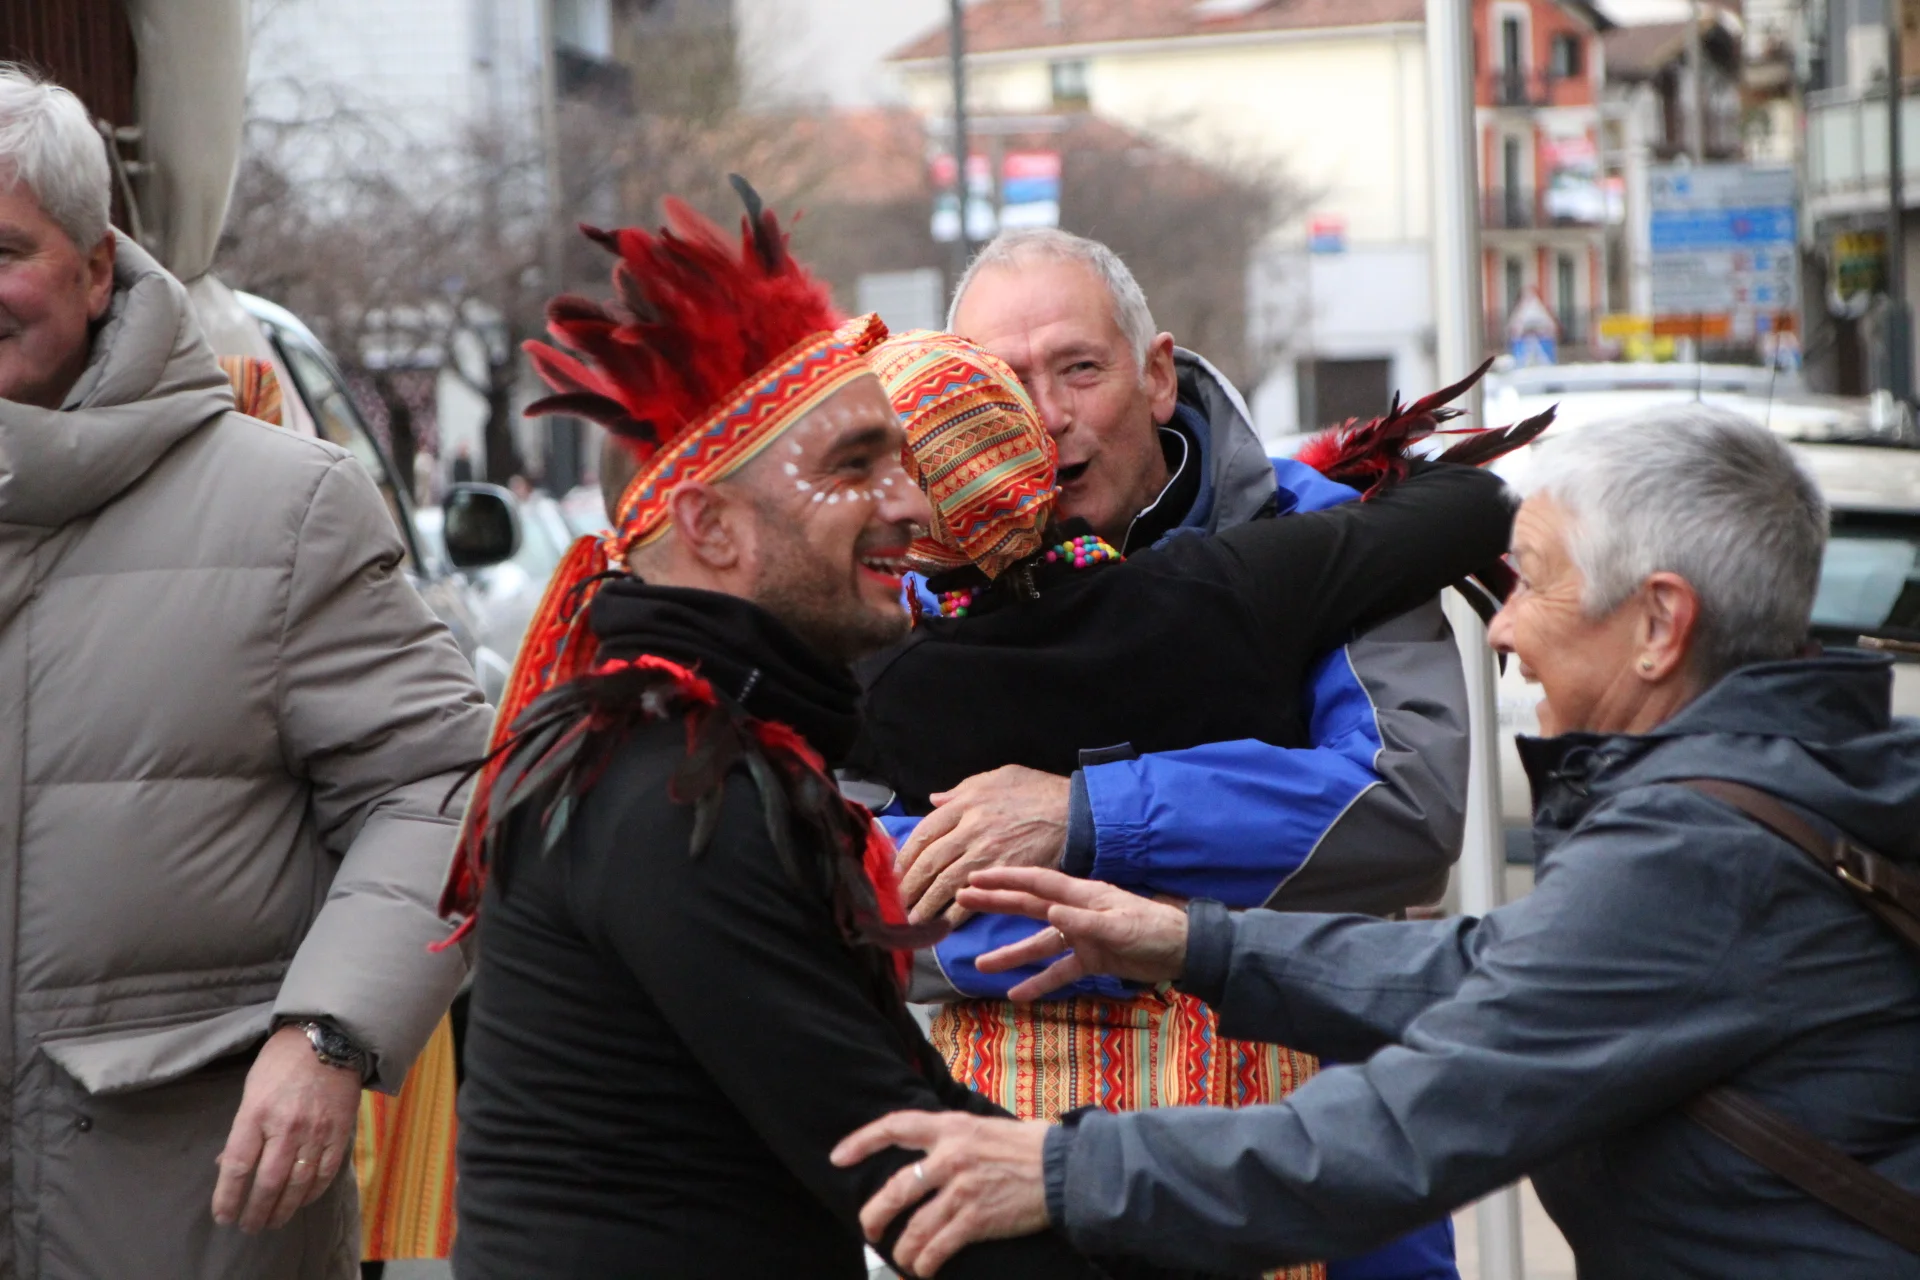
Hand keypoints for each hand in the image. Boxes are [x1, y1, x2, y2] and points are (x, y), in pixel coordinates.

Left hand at [211, 1026, 362, 1232]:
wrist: (330, 1039)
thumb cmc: (282, 1061)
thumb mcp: (252, 1089)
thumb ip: (243, 1128)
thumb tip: (229, 1165)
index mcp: (257, 1112)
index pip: (238, 1166)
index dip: (228, 1197)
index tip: (223, 1216)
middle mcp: (286, 1126)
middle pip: (268, 1182)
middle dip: (255, 1212)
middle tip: (248, 1227)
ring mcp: (316, 1131)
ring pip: (298, 1183)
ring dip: (283, 1209)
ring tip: (272, 1222)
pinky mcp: (339, 1132)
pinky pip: (325, 1172)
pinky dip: (312, 1192)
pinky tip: (301, 1201)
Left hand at [830, 1111, 1050, 1275]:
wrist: (1063, 1169)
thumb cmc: (1026, 1148)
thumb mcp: (983, 1128)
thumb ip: (951, 1138)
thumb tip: (923, 1154)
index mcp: (951, 1127)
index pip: (895, 1126)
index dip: (862, 1141)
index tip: (838, 1157)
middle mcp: (951, 1156)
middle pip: (896, 1189)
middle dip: (875, 1216)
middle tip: (869, 1230)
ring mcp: (962, 1189)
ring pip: (914, 1228)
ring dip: (904, 1251)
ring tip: (903, 1260)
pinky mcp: (976, 1218)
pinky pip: (938, 1248)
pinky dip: (926, 1263)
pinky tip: (924, 1270)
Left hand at [896, 766, 1069, 924]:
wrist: (1077, 811)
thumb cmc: (1038, 791)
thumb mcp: (999, 776)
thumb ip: (962, 789)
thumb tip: (934, 800)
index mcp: (966, 803)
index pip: (924, 833)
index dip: (905, 856)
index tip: (896, 872)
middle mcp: (971, 828)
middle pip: (929, 862)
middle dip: (908, 886)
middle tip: (896, 902)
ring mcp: (988, 853)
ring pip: (945, 883)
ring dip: (924, 905)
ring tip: (912, 920)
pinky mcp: (1006, 875)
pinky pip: (974, 898)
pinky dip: (953, 915)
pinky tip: (942, 926)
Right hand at [958, 867, 1187, 1000]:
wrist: (1183, 952)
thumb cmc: (1153, 929)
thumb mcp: (1118, 924)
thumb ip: (1083, 919)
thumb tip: (1049, 910)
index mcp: (1082, 894)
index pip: (1036, 883)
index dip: (1005, 879)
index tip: (976, 877)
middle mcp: (1076, 912)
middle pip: (1029, 907)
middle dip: (997, 904)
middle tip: (963, 900)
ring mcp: (1082, 937)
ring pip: (1039, 945)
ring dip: (1011, 954)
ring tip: (981, 965)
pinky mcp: (1091, 960)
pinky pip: (1059, 972)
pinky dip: (1040, 982)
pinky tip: (1018, 995)